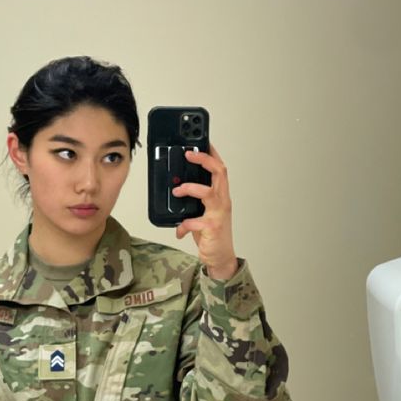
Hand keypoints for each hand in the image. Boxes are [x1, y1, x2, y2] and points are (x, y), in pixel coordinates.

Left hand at [173, 144, 237, 280]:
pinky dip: (183, 225)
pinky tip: (179, 231)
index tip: (202, 142)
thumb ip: (195, 201)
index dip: (212, 154)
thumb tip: (177, 189)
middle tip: (188, 154)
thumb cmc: (212, 235)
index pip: (220, 169)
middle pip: (219, 172)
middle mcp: (223, 202)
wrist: (221, 258)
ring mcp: (218, 214)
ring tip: (177, 191)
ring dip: (190, 188)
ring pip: (207, 192)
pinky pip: (194, 221)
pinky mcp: (211, 228)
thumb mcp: (203, 213)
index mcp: (221, 196)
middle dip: (203, 160)